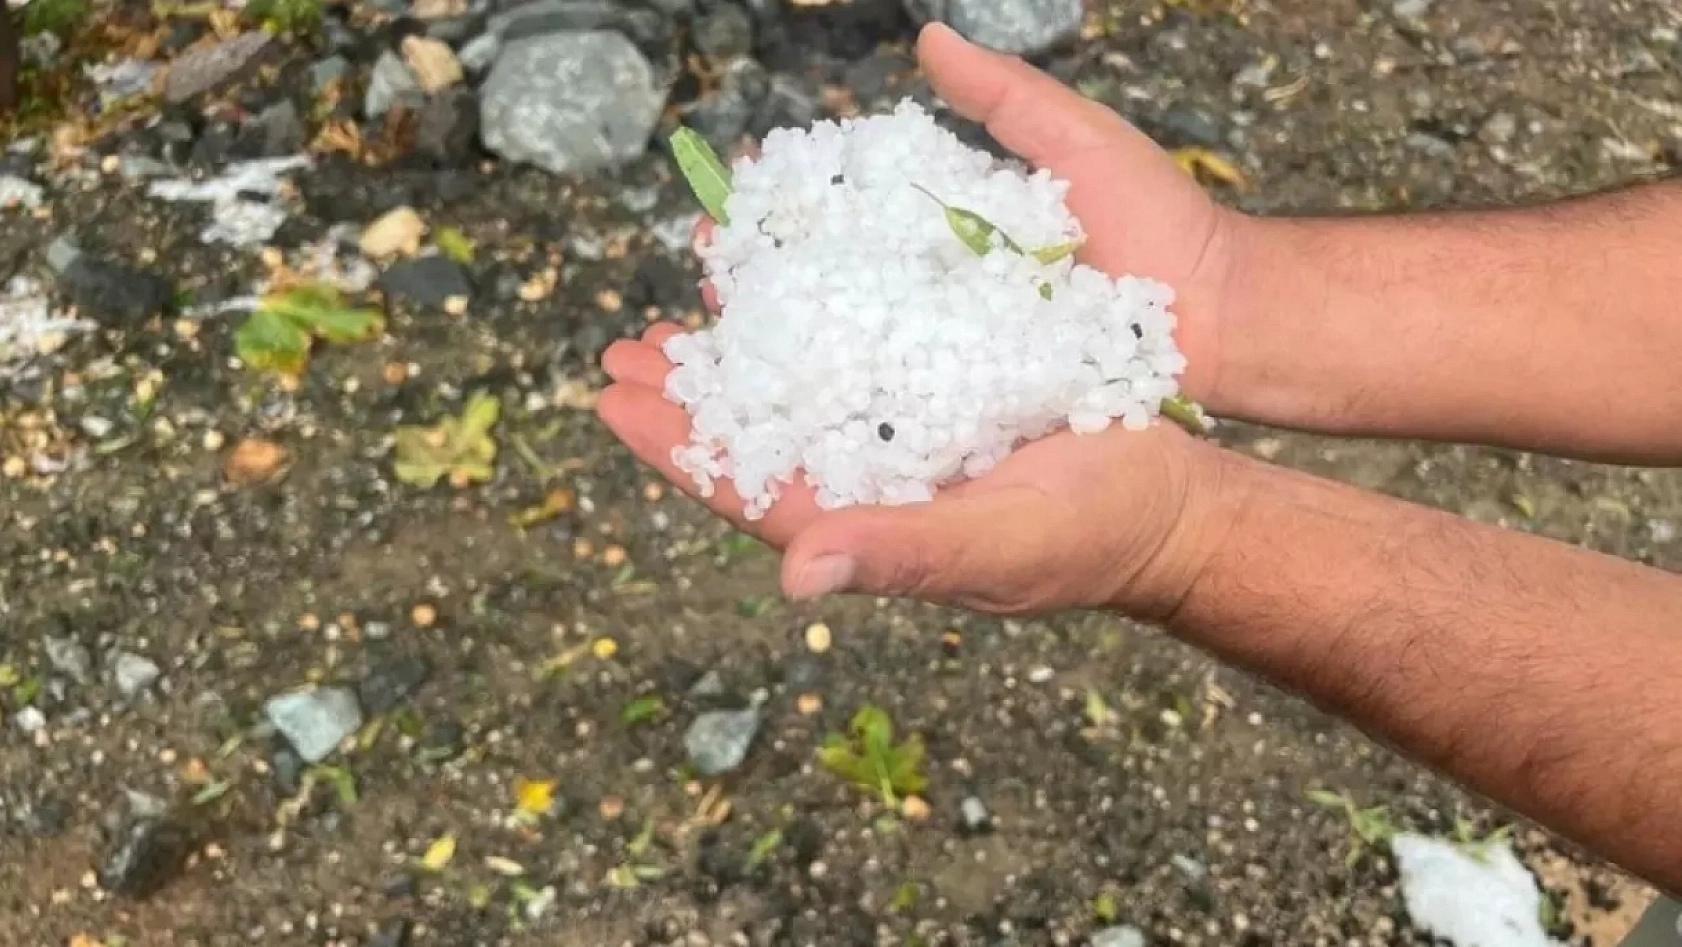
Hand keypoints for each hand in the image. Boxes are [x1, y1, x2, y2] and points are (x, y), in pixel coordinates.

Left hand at [597, 24, 1242, 616]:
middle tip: (624, 350)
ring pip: (801, 389)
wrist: (1169, 496)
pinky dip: (815, 316)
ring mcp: (904, 437)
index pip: (754, 493)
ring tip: (680, 314)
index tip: (615, 402)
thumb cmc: (1091, 535)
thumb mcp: (999, 545)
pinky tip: (788, 285)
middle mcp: (873, 481)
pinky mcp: (940, 393)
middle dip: (690, 397)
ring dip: (741, 353)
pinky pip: (858, 352)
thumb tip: (794, 575)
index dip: (682, 450)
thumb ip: (901, 555)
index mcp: (871, 527)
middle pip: (761, 437)